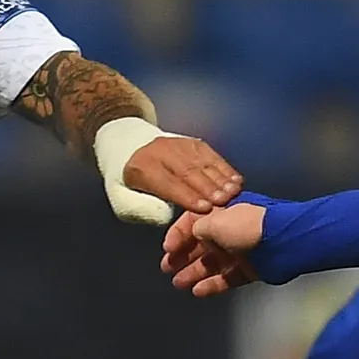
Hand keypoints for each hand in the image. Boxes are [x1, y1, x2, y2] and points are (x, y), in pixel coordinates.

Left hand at [111, 133, 241, 225]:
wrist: (127, 146)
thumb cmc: (127, 183)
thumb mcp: (122, 199)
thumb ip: (142, 208)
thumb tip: (165, 216)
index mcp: (142, 167)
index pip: (167, 183)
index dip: (187, 196)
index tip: (204, 208)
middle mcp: (161, 152)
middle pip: (188, 171)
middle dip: (208, 187)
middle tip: (224, 201)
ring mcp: (179, 145)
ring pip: (202, 161)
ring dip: (220, 178)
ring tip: (233, 192)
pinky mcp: (192, 143)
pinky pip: (210, 154)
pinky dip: (224, 167)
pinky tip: (235, 179)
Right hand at [162, 202, 265, 295]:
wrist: (282, 242)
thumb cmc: (247, 225)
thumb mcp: (213, 220)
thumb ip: (196, 228)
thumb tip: (192, 234)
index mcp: (221, 211)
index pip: (193, 221)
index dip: (178, 235)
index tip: (167, 249)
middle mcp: (230, 229)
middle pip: (201, 244)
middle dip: (182, 256)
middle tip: (167, 267)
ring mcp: (240, 250)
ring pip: (211, 263)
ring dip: (193, 273)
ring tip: (178, 282)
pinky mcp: (249, 269)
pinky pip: (226, 278)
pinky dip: (212, 285)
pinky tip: (197, 291)